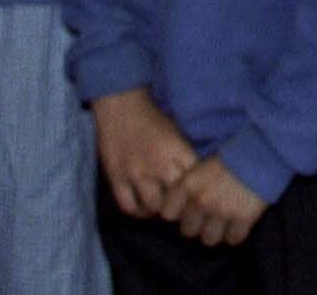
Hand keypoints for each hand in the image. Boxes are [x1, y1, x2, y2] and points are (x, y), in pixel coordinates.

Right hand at [91, 89, 196, 220]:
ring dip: (159, 210)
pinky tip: (143, 209)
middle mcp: (157, 164)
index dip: (198, 194)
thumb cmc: (152, 118)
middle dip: (181, 206)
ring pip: (153, 207)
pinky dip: (137, 212)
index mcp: (176, 150)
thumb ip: (186, 156)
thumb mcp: (176, 133)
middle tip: (182, 208)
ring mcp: (135, 173)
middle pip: (176, 199)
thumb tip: (199, 181)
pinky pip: (128, 206)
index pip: (194, 182)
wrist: (121, 105)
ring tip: (163, 208)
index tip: (199, 199)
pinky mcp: (116, 178)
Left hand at [172, 153, 267, 247]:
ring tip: (224, 224)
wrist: (263, 149)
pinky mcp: (243, 219)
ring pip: (209, 239)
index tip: (186, 210)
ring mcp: (222, 212)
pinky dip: (236, 234)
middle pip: (188, 231)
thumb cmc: (232, 154)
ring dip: (216, 233)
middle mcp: (201, 201)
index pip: (168, 214)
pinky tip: (239, 224)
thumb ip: (190, 185)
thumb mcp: (202, 164)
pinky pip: (233, 239)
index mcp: (188, 184)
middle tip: (208, 218)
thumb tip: (183, 204)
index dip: (177, 213)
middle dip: (197, 225)